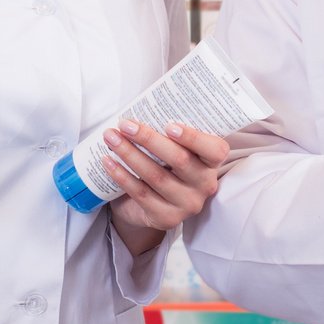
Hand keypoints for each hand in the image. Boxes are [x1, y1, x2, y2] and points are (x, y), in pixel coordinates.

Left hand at [106, 122, 229, 255]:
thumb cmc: (164, 166)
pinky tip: (108, 162)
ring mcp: (187, 204)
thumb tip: (142, 106)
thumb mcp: (174, 150)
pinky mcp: (166, 218)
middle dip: (149, 139)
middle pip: (179, 160)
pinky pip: (141, 194)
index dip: (194, 138)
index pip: (215, 150)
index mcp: (211, 163)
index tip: (168, 125)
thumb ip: (169, 134)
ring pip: (156, 176)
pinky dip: (122, 176)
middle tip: (125, 124)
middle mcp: (205, 185)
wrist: (151, 205)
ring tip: (111, 138)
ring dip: (130, 154)